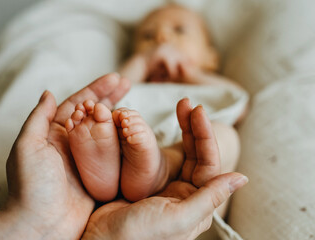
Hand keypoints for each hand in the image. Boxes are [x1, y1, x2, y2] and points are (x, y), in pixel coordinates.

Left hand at [0, 73, 130, 239]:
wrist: (42, 223)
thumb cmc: (31, 185)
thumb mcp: (28, 146)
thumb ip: (39, 118)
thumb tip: (48, 92)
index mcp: (54, 134)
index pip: (77, 104)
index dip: (95, 89)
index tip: (114, 79)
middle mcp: (71, 143)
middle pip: (94, 113)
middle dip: (110, 97)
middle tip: (127, 83)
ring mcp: (86, 158)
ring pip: (105, 130)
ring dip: (118, 114)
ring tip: (132, 100)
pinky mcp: (98, 173)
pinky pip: (113, 152)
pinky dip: (122, 138)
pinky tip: (132, 128)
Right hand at [82, 101, 247, 239]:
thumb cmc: (139, 237)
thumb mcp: (178, 218)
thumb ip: (209, 197)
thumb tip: (242, 178)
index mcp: (196, 203)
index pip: (208, 163)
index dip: (205, 136)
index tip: (198, 111)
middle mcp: (183, 194)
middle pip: (195, 154)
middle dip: (193, 127)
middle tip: (186, 102)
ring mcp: (163, 187)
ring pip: (177, 153)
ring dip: (179, 130)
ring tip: (179, 106)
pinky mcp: (143, 182)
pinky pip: (154, 156)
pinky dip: (154, 139)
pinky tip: (154, 125)